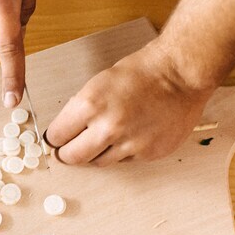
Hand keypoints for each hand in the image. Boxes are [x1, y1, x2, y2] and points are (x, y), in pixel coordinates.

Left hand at [45, 40, 215, 165]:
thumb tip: (66, 130)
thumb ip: (81, 109)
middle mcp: (108, 128)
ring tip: (105, 136)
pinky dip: (122, 151)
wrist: (180, 75)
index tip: (56, 139)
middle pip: (73, 157)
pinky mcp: (147, 154)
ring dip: (96, 153)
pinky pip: (124, 160)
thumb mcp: (99, 82)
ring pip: (98, 162)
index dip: (55, 137)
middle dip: (68, 153)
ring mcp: (130, 144)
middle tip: (68, 150)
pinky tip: (129, 134)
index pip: (57, 135)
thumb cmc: (142, 72)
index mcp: (90, 105)